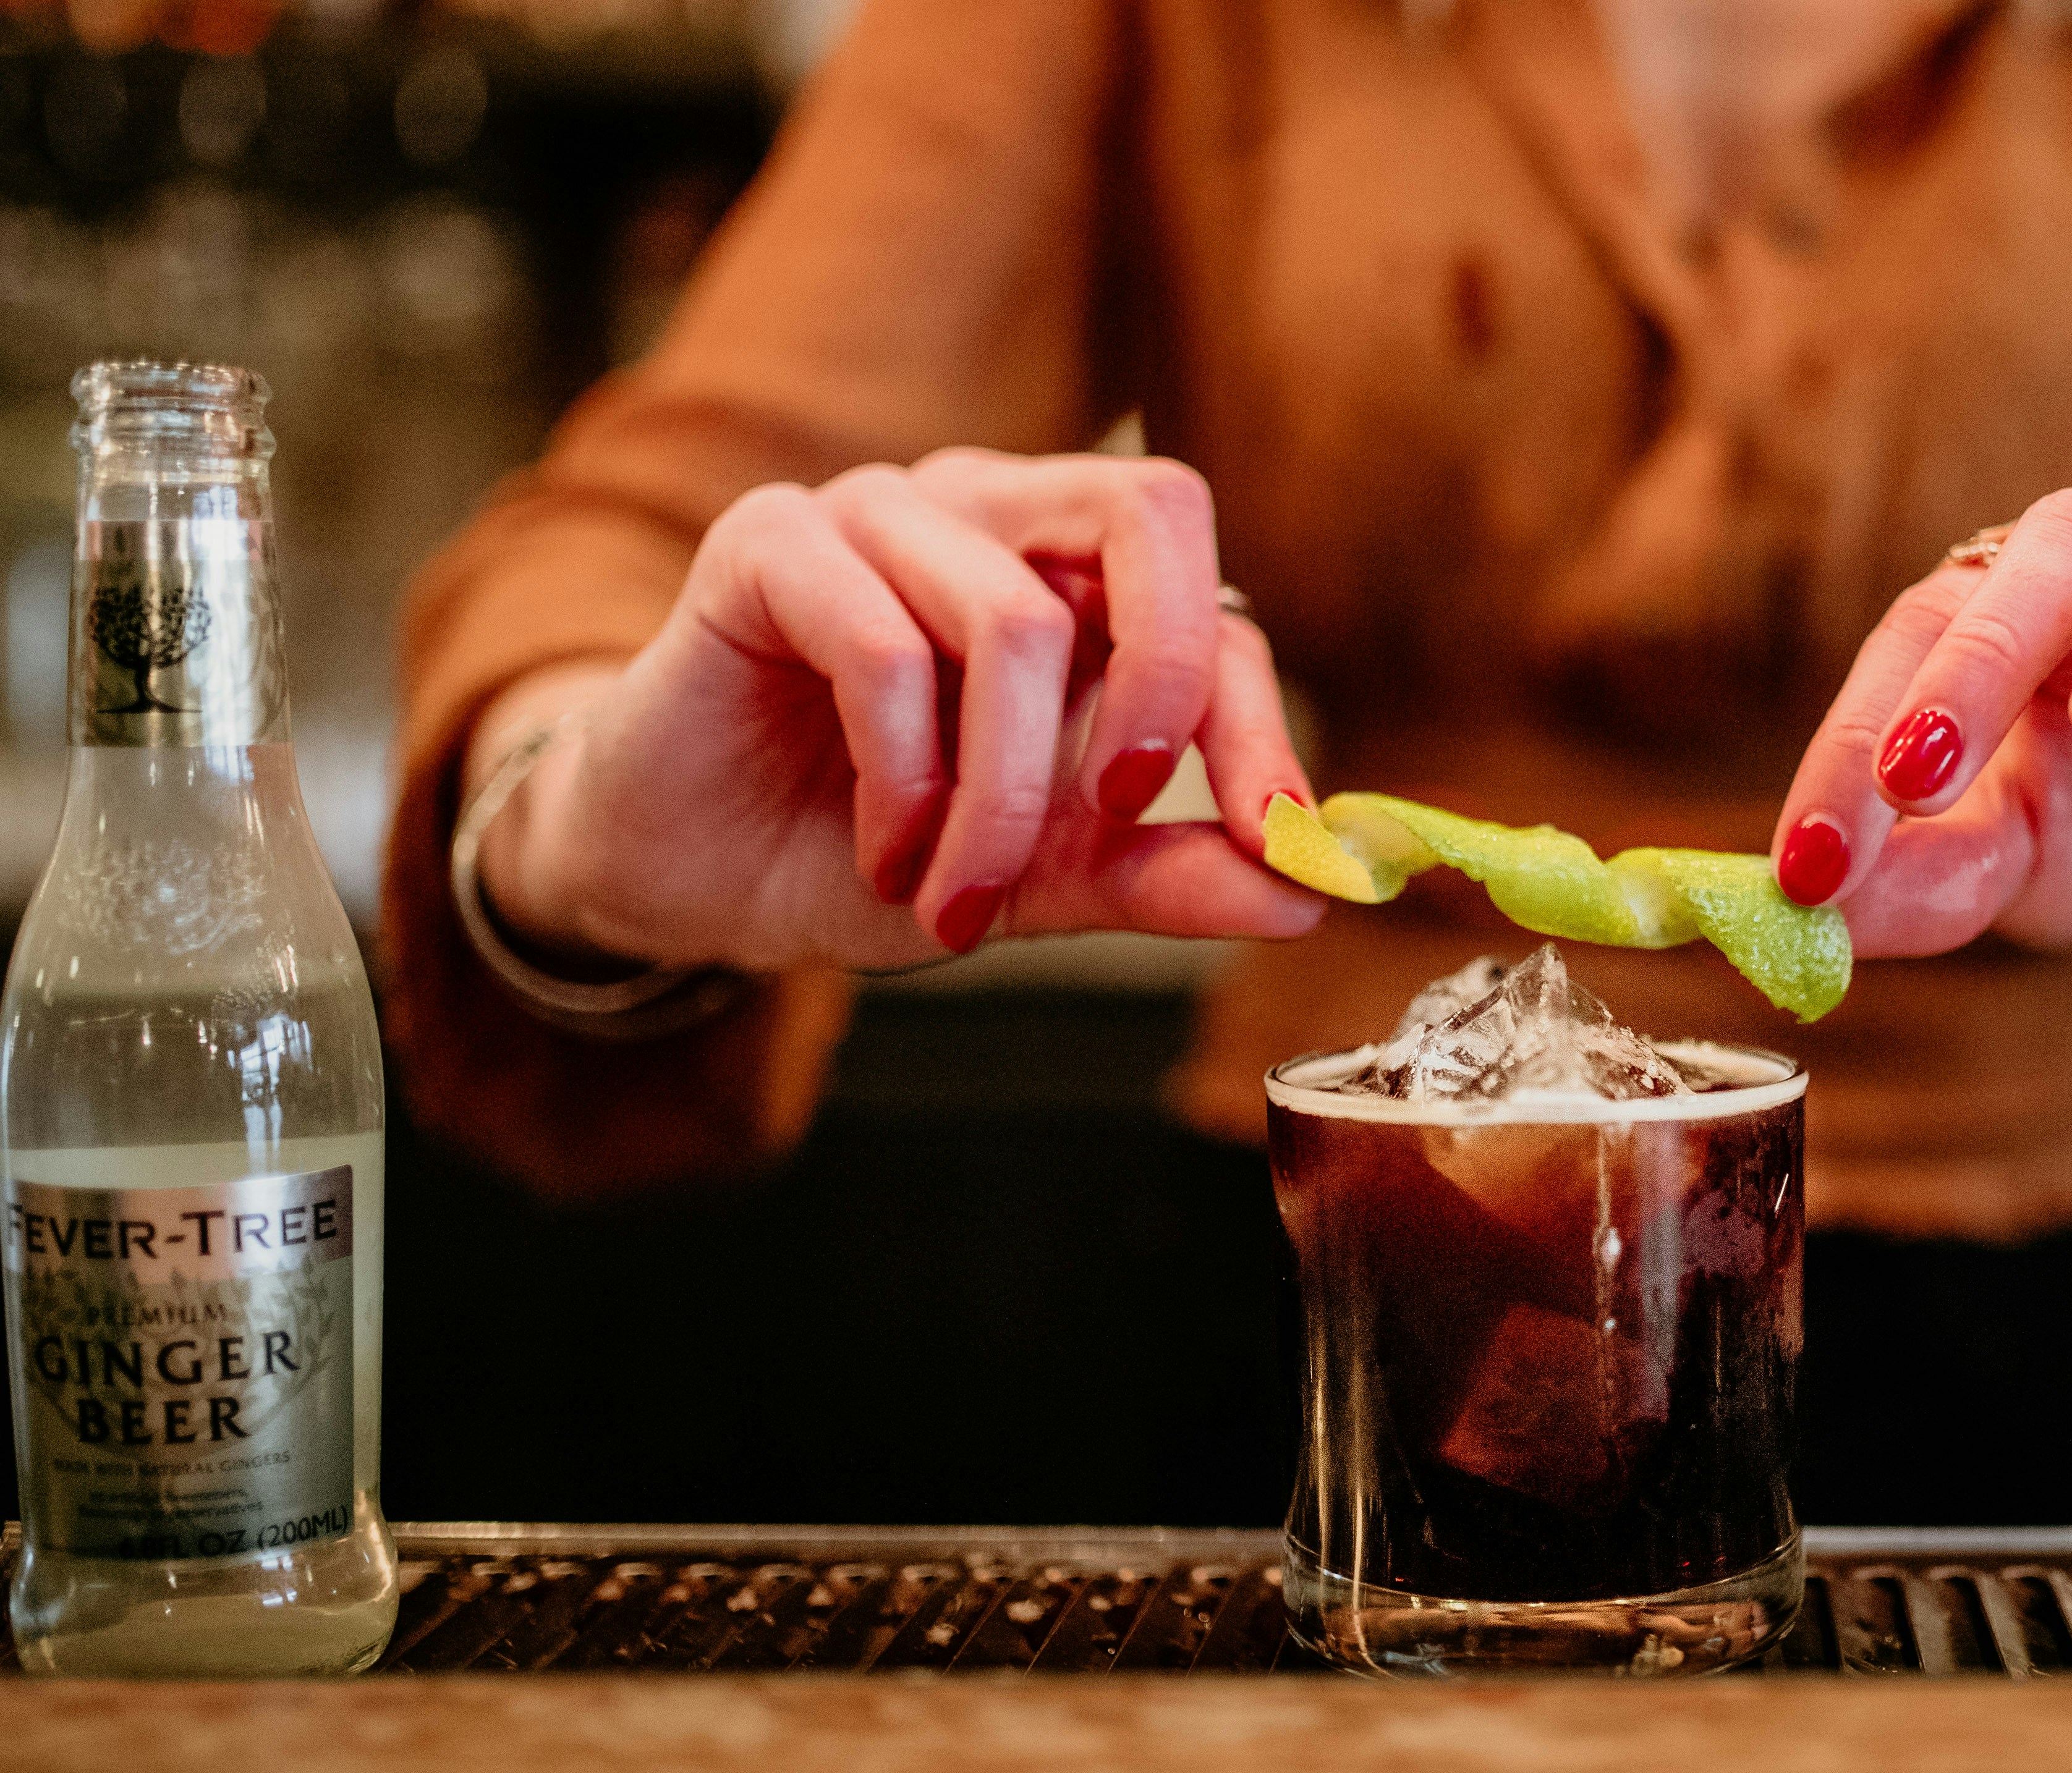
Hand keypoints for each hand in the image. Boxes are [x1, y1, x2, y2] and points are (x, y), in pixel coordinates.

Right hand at [467, 450, 1322, 973]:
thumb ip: (1165, 874)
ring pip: (1010, 621)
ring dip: (995, 798)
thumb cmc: (861, 848)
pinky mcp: (771, 539)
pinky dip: (900, 776)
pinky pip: (881, 643)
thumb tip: (1311, 890)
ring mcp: (881, 513)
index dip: (1260, 730)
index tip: (1277, 847)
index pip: (1220, 613)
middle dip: (1163, 674)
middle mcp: (992, 516)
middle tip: (1122, 809)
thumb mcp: (1040, 882)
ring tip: (947, 893)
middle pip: (1148, 507)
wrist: (686, 871)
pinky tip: (881, 850)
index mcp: (1076, 582)